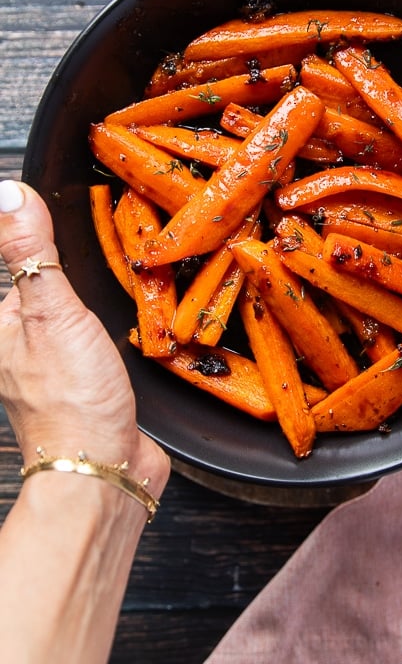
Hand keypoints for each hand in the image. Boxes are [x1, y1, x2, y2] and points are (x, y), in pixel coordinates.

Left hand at [0, 180, 169, 492]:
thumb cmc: (72, 403)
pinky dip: (111, 319)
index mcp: (1, 323)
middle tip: (92, 236)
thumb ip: (32, 254)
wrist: (106, 468)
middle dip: (68, 263)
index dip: (36, 237)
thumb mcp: (51, 312)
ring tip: (117, 270)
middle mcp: (21, 341)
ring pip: (72, 308)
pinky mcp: (86, 376)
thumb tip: (11, 196)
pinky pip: (96, 333)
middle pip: (44, 284)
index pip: (16, 262)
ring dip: (93, 290)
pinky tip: (127, 315)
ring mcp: (54, 360)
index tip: (55, 219)